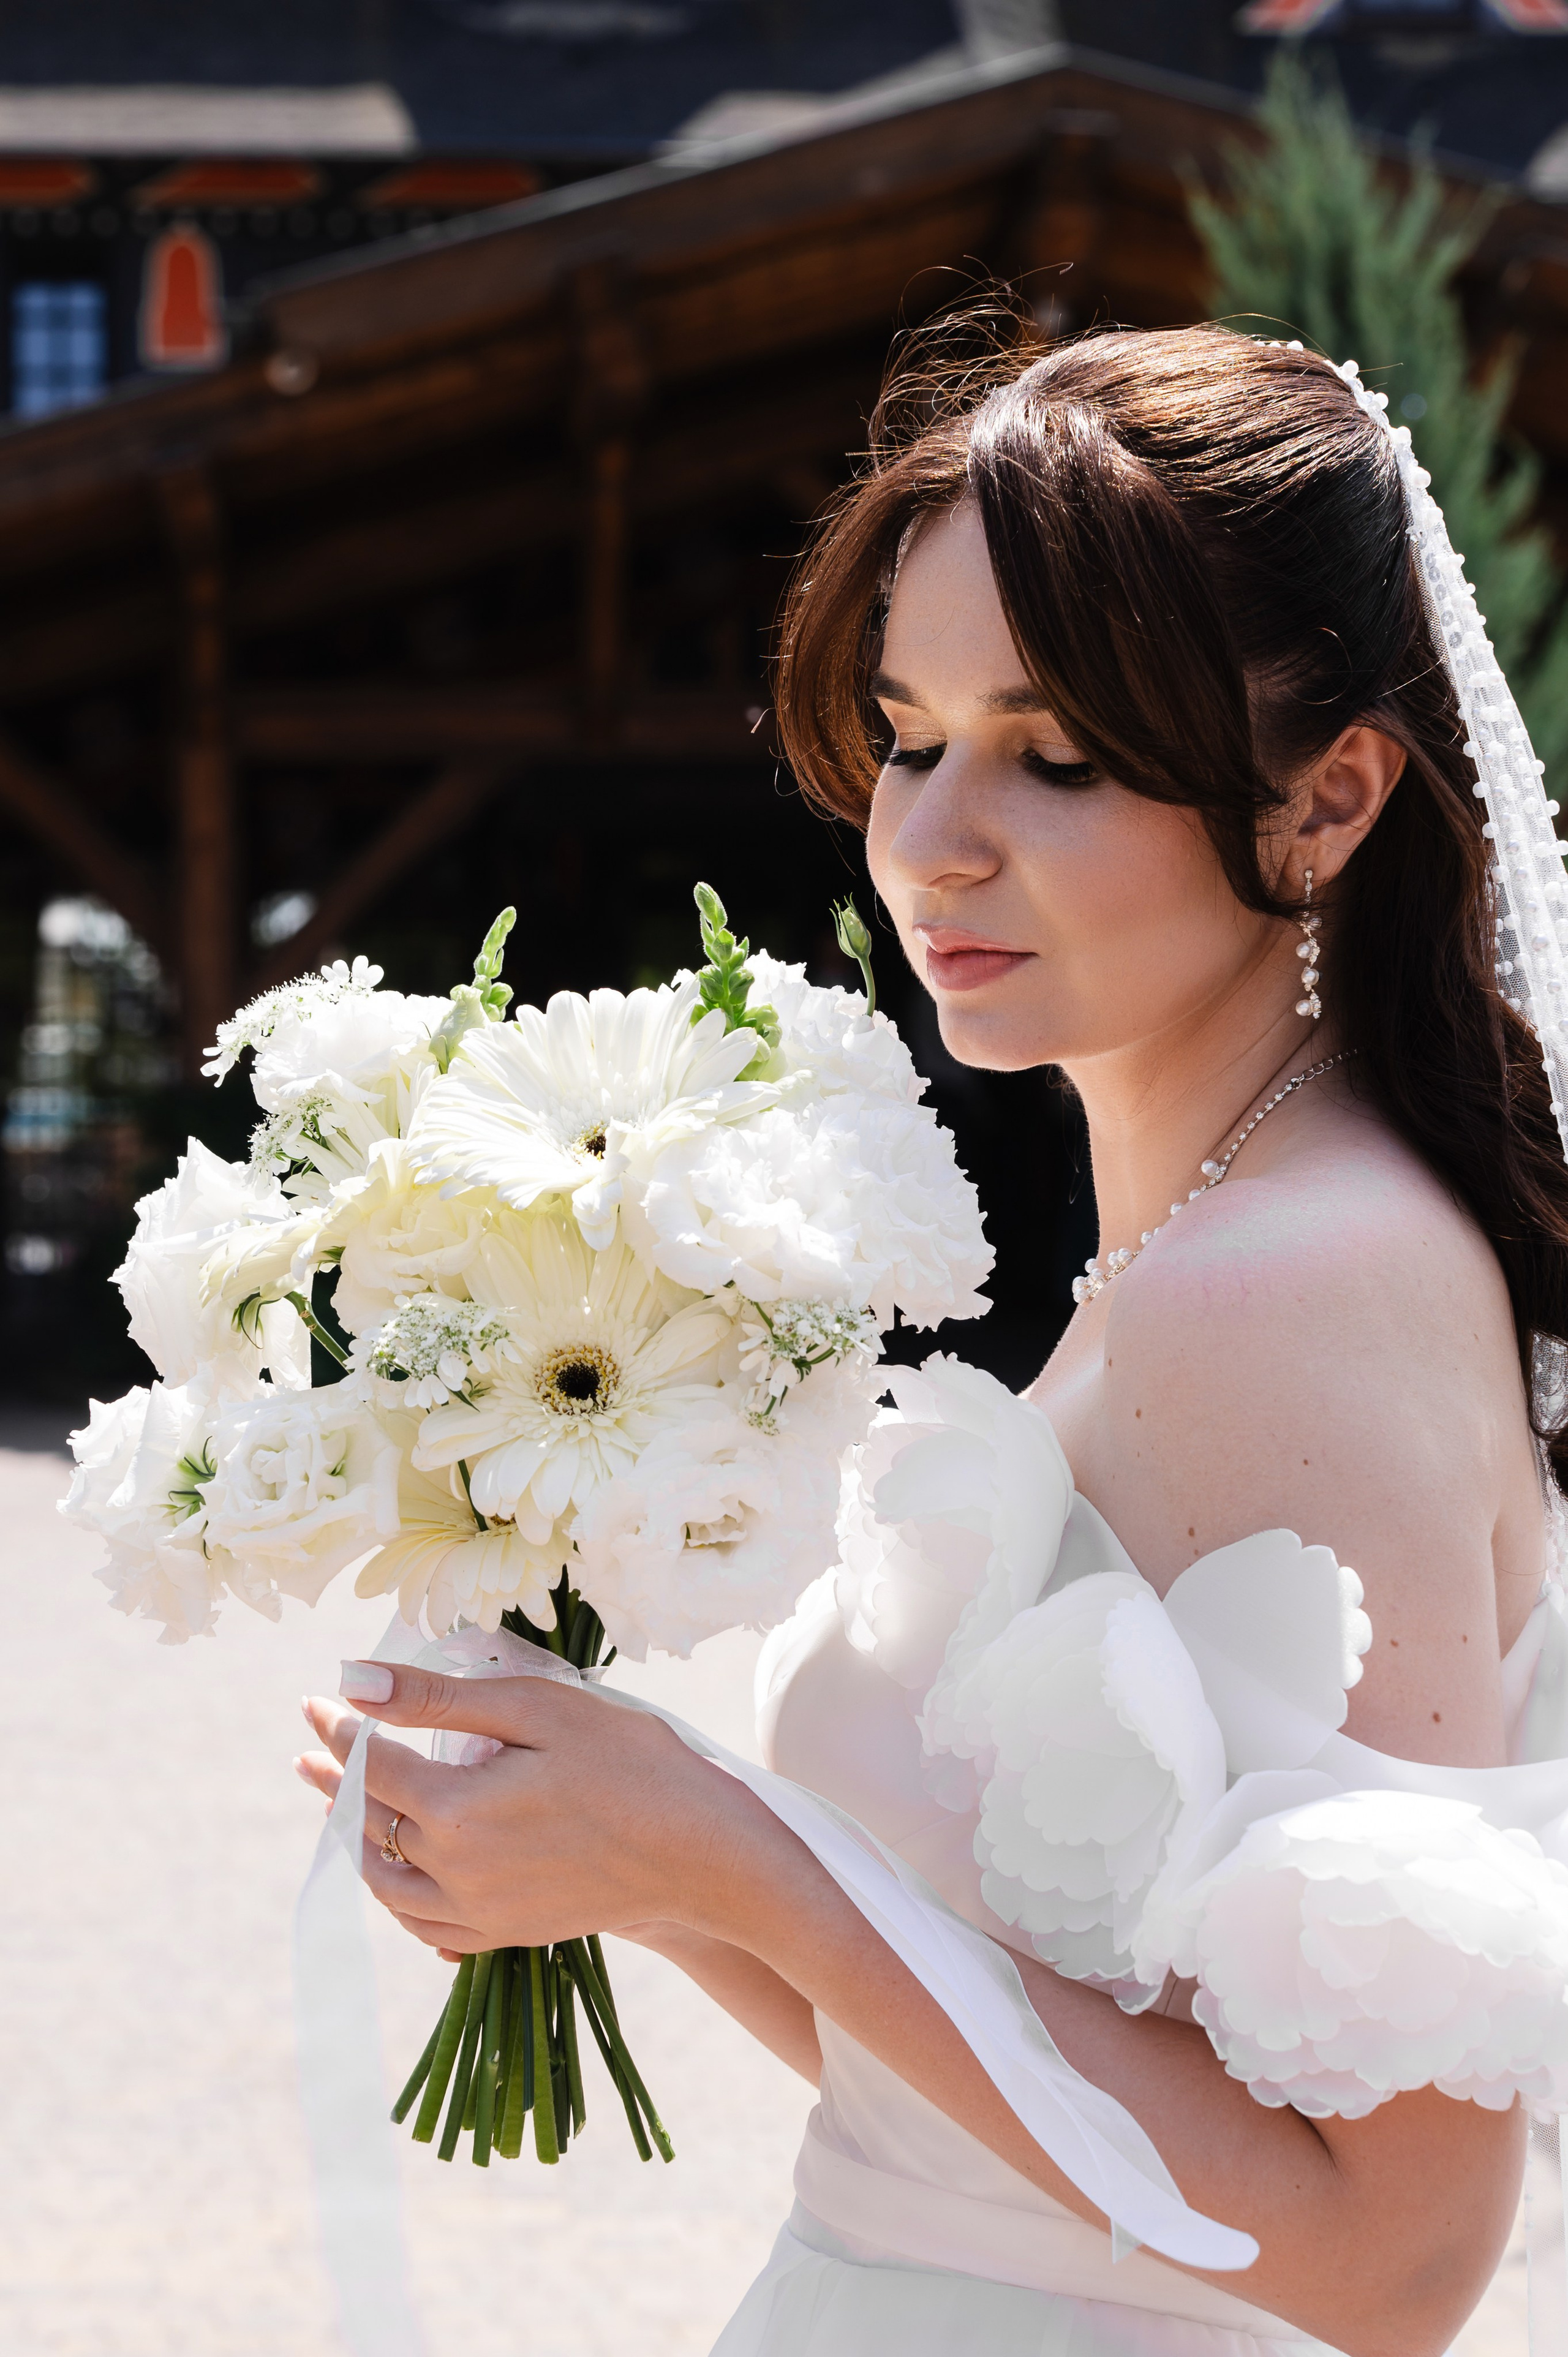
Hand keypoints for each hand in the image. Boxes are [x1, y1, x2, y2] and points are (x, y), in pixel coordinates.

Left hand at [295, 1662, 752, 1956]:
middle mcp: (454, 1872)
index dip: (338, 1728)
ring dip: (356, 1841)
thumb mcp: (537, 1710)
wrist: (702, 1855)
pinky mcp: (506, 1932)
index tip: (317, 1699)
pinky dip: (398, 1894)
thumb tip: (353, 1683)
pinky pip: (426, 1925)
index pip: (369, 1764)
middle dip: (334, 1780)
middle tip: (310, 1750)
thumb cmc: (630, 1763)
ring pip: (387, 1883)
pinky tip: (399, 1873)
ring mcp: (479, 1912)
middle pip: (369, 1823)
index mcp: (456, 1810)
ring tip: (338, 1808)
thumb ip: (438, 1699)